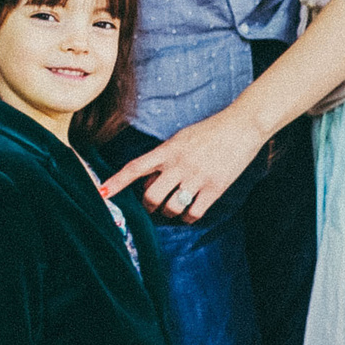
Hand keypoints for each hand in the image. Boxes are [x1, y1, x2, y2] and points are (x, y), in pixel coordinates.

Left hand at [95, 108, 268, 222]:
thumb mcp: (180, 139)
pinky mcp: (214, 188)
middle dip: (148, 206)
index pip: (135, 168)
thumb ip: (163, 158)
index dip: (117, 182)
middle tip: (153, 205)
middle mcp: (179, 165)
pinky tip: (190, 211)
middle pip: (151, 197)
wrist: (242, 127)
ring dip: (168, 213)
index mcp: (168, 150)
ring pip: (170, 209)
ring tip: (174, 206)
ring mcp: (197, 178)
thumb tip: (149, 181)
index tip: (102, 193)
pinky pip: (193, 214)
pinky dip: (187, 217)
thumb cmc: (209, 131)